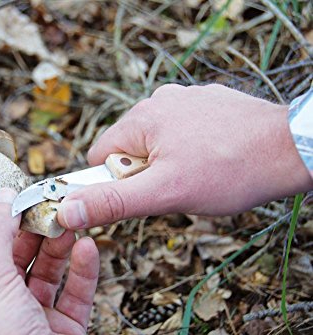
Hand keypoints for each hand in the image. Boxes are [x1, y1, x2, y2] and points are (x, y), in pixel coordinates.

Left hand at [0, 188, 98, 334]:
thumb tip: (0, 197)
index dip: (3, 213)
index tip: (23, 188)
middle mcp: (0, 305)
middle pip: (19, 252)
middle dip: (38, 225)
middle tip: (56, 201)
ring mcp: (33, 318)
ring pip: (50, 270)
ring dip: (62, 243)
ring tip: (74, 220)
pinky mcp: (64, 330)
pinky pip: (76, 292)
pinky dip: (84, 269)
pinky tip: (88, 249)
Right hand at [58, 84, 312, 228]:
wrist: (293, 150)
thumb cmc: (230, 170)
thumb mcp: (164, 193)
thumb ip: (113, 201)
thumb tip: (69, 210)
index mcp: (141, 117)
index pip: (99, 154)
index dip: (115, 181)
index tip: (144, 192)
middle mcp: (160, 100)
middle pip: (128, 148)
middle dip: (145, 173)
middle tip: (177, 186)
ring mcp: (186, 98)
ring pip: (156, 142)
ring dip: (168, 162)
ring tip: (200, 174)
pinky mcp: (207, 103)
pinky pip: (182, 131)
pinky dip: (189, 148)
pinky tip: (213, 159)